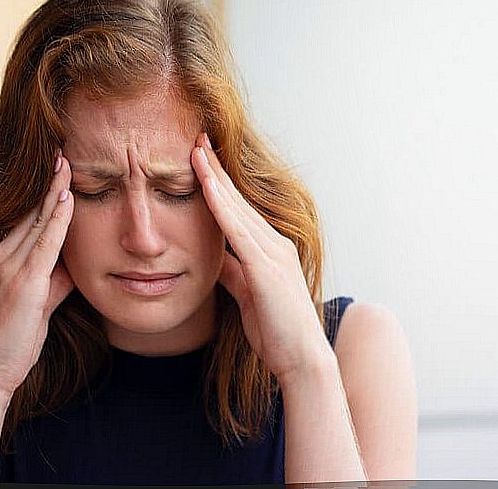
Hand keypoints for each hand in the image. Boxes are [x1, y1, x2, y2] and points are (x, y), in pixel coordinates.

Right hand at [0, 152, 75, 399]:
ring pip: (37, 222)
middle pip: (31, 213)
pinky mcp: (22, 282)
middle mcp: (1, 257)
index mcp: (2, 259)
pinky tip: (67, 200)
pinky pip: (44, 243)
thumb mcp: (40, 303)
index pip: (28, 220)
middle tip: (64, 154)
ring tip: (67, 165)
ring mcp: (9, 268)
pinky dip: (57, 220)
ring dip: (55, 192)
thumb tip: (74, 264)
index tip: (59, 171)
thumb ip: (56, 280)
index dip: (45, 195)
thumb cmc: (13, 340)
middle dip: (49, 184)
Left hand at [191, 134, 332, 383]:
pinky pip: (238, 231)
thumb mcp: (246, 294)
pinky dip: (222, 207)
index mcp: (270, 250)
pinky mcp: (267, 268)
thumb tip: (211, 256)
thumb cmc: (276, 331)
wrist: (301, 359)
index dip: (218, 183)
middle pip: (238, 199)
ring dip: (215, 178)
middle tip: (197, 139)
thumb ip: (232, 272)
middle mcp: (275, 243)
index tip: (200, 160)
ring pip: (237, 208)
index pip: (238, 210)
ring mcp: (273, 253)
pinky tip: (207, 188)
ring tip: (196, 151)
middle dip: (216, 169)